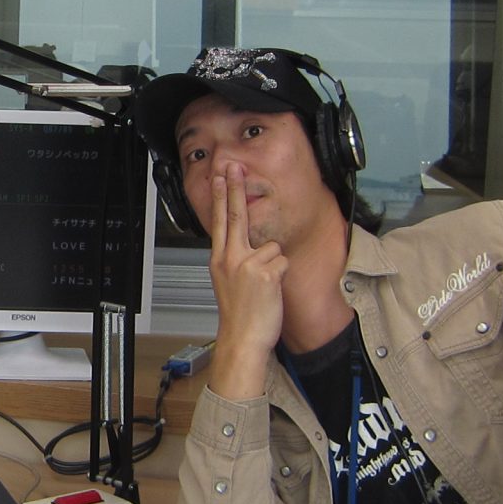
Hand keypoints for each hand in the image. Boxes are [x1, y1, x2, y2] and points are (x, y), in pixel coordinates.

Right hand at [203, 161, 285, 399]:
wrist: (243, 338)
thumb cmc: (238, 314)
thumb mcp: (226, 281)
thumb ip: (233, 258)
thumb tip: (246, 244)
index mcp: (219, 260)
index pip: (219, 221)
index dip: (221, 196)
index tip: (220, 175)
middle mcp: (231, 258)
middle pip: (237, 215)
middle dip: (236, 188)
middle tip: (234, 166)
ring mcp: (248, 264)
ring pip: (272, 246)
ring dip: (274, 264)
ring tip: (264, 286)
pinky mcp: (267, 273)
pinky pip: (283, 261)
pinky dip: (282, 275)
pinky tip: (271, 290)